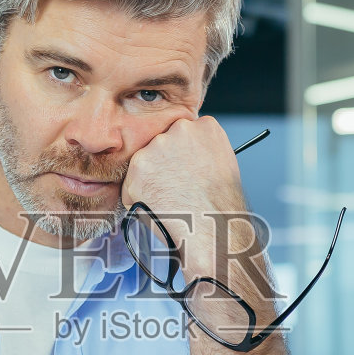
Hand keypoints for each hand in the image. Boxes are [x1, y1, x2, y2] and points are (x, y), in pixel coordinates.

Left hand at [122, 116, 247, 276]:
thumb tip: (187, 157)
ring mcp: (158, 146)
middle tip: (176, 187)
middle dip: (164, 164)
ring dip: (150, 180)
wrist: (212, 228)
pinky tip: (158, 206)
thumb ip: (202, 151)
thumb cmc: (221, 206)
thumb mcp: (222, 165)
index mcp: (205, 127)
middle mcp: (180, 129)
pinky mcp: (139, 166)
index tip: (184, 169)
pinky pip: (131, 183)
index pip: (184, 133)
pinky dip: (137, 196)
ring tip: (170, 199)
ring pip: (145, 162)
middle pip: (163, 143)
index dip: (182, 155)